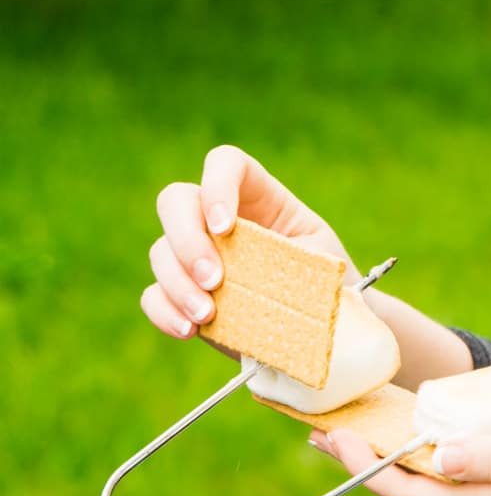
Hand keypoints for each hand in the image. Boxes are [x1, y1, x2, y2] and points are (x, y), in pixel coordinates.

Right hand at [141, 145, 359, 339]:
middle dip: (187, 240)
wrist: (331, 331)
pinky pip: (154, 295)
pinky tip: (189, 330)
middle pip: (176, 201)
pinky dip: (165, 311)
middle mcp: (220, 220)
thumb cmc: (332, 289)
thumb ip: (287, 260)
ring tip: (208, 315)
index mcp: (261, 198)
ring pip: (161, 251)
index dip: (217, 186)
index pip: (226, 164)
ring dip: (178, 283)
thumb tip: (255, 278)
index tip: (226, 227)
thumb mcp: (322, 267)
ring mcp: (198, 257)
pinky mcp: (186, 297)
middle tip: (214, 280)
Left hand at [313, 417, 490, 495]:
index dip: (368, 470)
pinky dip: (438, 461)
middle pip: (420, 495)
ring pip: (444, 491)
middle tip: (329, 432)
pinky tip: (432, 439)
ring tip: (367, 431)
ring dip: (400, 463)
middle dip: (369, 465)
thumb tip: (440, 459)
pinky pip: (472, 484)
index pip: (418, 495)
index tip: (332, 439)